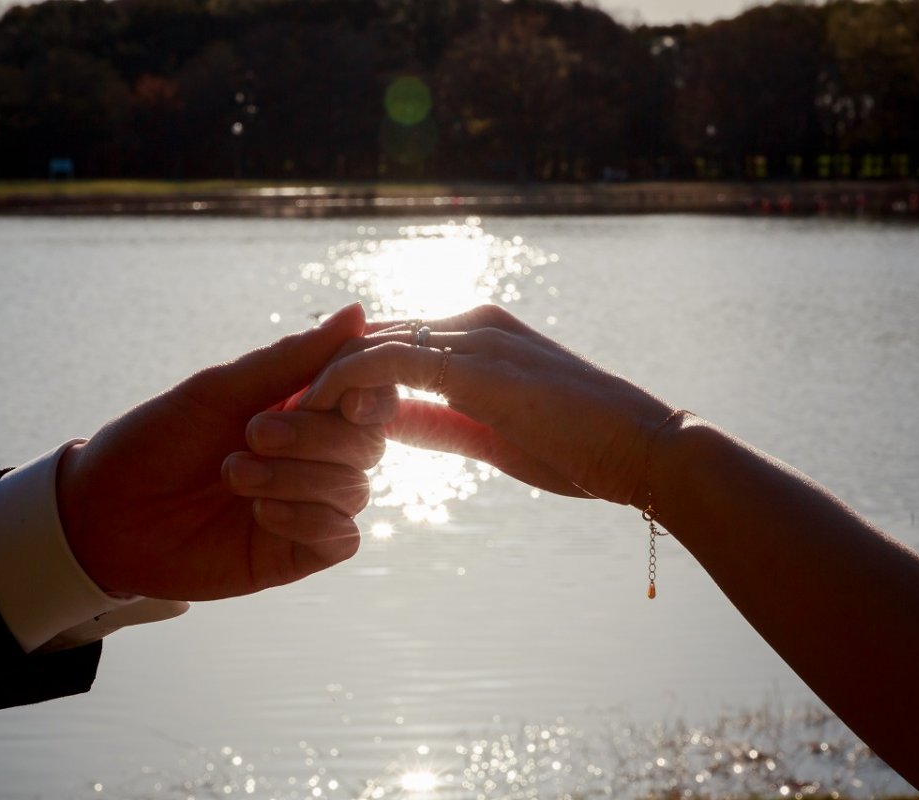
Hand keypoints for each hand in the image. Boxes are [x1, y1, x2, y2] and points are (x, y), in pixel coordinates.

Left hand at [55, 303, 381, 599]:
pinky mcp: (298, 553)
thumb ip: (292, 358)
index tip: (327, 394)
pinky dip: (307, 520)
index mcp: (303, 409)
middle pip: (367, 442)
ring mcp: (309, 505)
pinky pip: (342, 537)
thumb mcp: (221, 390)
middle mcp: (316, 456)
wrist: (103, 514)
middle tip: (252, 433)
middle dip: (315, 436)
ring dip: (295, 478)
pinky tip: (259, 514)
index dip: (367, 392)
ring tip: (234, 474)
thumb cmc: (156, 442)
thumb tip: (357, 312)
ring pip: (354, 488)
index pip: (369, 396)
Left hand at [300, 305, 672, 504]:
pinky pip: (384, 365)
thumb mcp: (490, 433)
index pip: (390, 343)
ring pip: (368, 347)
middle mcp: (469, 323)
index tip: (303, 412)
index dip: (342, 375)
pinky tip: (317, 421)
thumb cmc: (579, 448)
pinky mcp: (472, 365)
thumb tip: (382, 423)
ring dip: (319, 382)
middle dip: (318, 374)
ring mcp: (471, 338)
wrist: (645, 450)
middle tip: (273, 414)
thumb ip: (436, 420)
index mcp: (476, 334)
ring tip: (280, 421)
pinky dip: (344, 388)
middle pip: (369, 338)